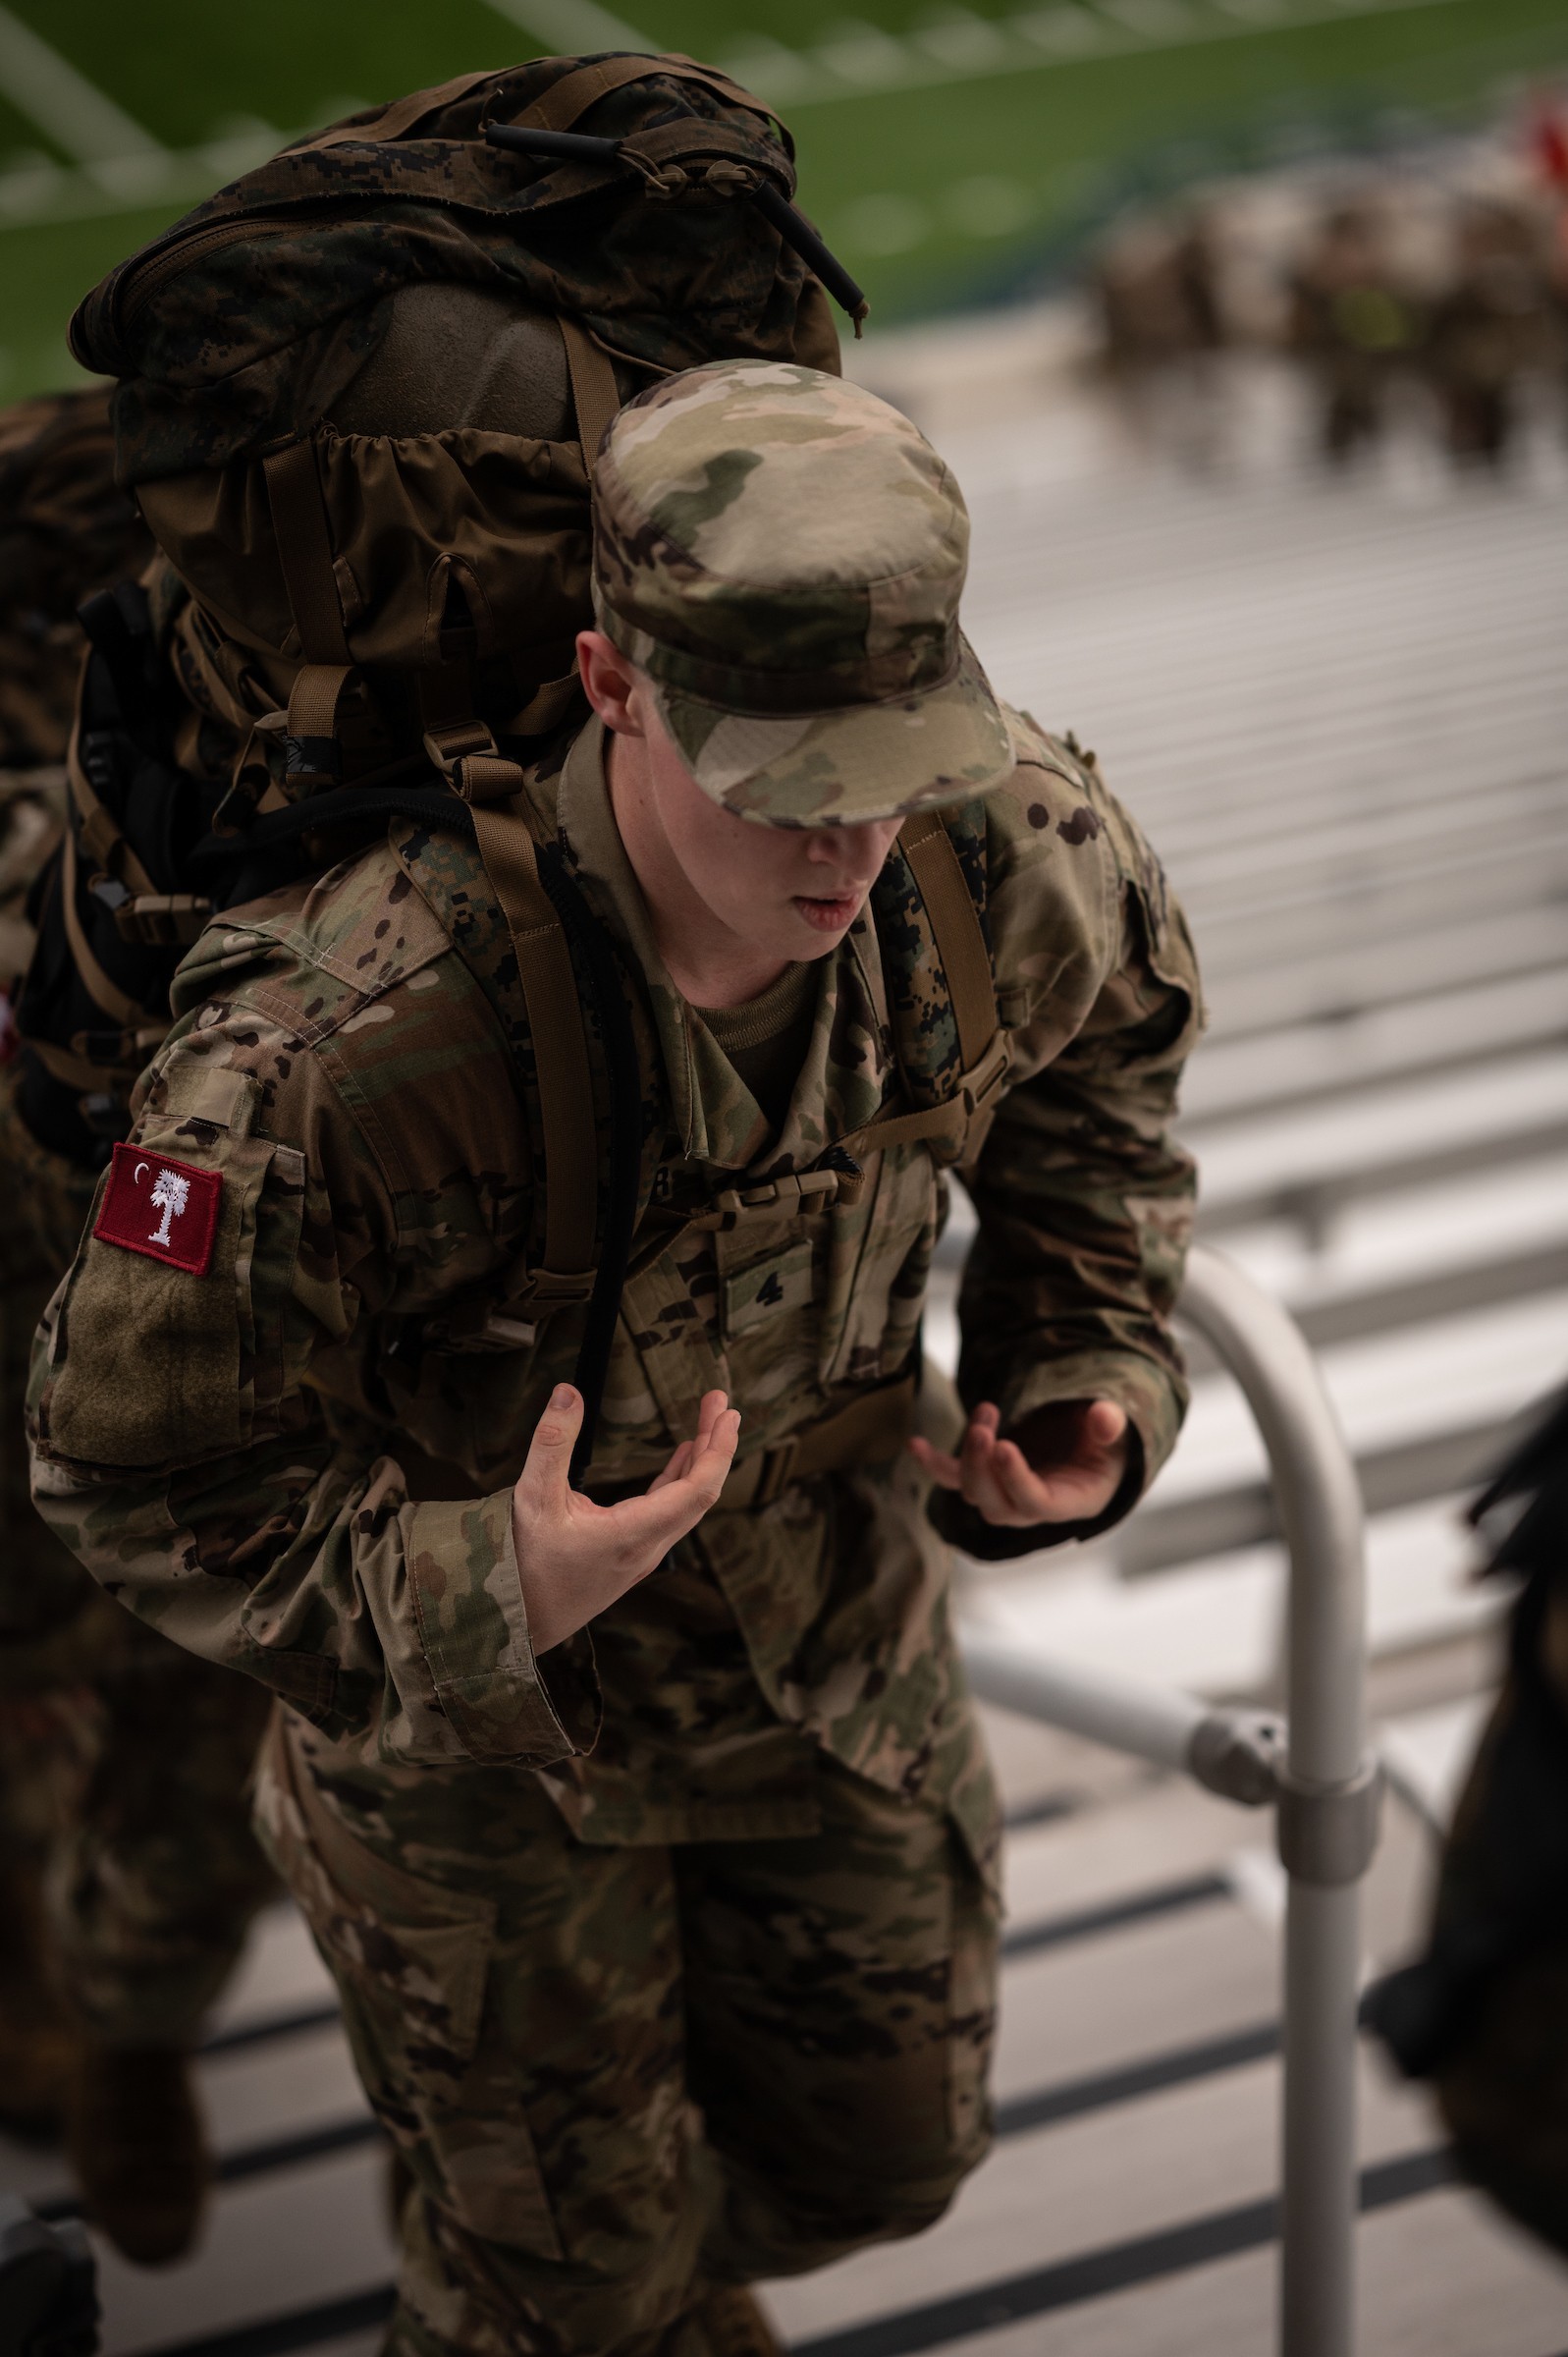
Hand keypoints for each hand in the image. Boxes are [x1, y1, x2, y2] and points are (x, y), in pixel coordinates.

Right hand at [511, 1385, 739, 1653]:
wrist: (515, 1623)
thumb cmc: (523, 1566)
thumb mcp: (532, 1498)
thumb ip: (552, 1443)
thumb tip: (568, 1392)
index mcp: (633, 1534)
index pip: (697, 1490)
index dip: (719, 1449)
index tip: (729, 1413)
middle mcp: (647, 1547)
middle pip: (700, 1493)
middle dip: (715, 1444)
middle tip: (721, 1402)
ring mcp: (641, 1554)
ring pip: (686, 1504)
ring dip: (700, 1461)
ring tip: (709, 1421)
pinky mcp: (630, 1555)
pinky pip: (669, 1513)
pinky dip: (679, 1480)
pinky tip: (681, 1457)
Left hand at [910, 1397, 1128, 1528]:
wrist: (1088, 1440)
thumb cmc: (1106, 1439)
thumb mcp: (1115, 1430)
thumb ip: (1110, 1424)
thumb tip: (1104, 1418)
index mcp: (1072, 1501)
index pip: (1037, 1503)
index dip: (1017, 1481)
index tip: (1003, 1447)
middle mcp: (1034, 1506)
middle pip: (996, 1506)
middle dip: (982, 1469)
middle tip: (983, 1429)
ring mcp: (1006, 1494)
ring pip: (973, 1492)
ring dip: (969, 1453)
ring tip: (987, 1411)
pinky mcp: (986, 1477)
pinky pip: (953, 1478)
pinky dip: (933, 1463)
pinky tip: (915, 1444)